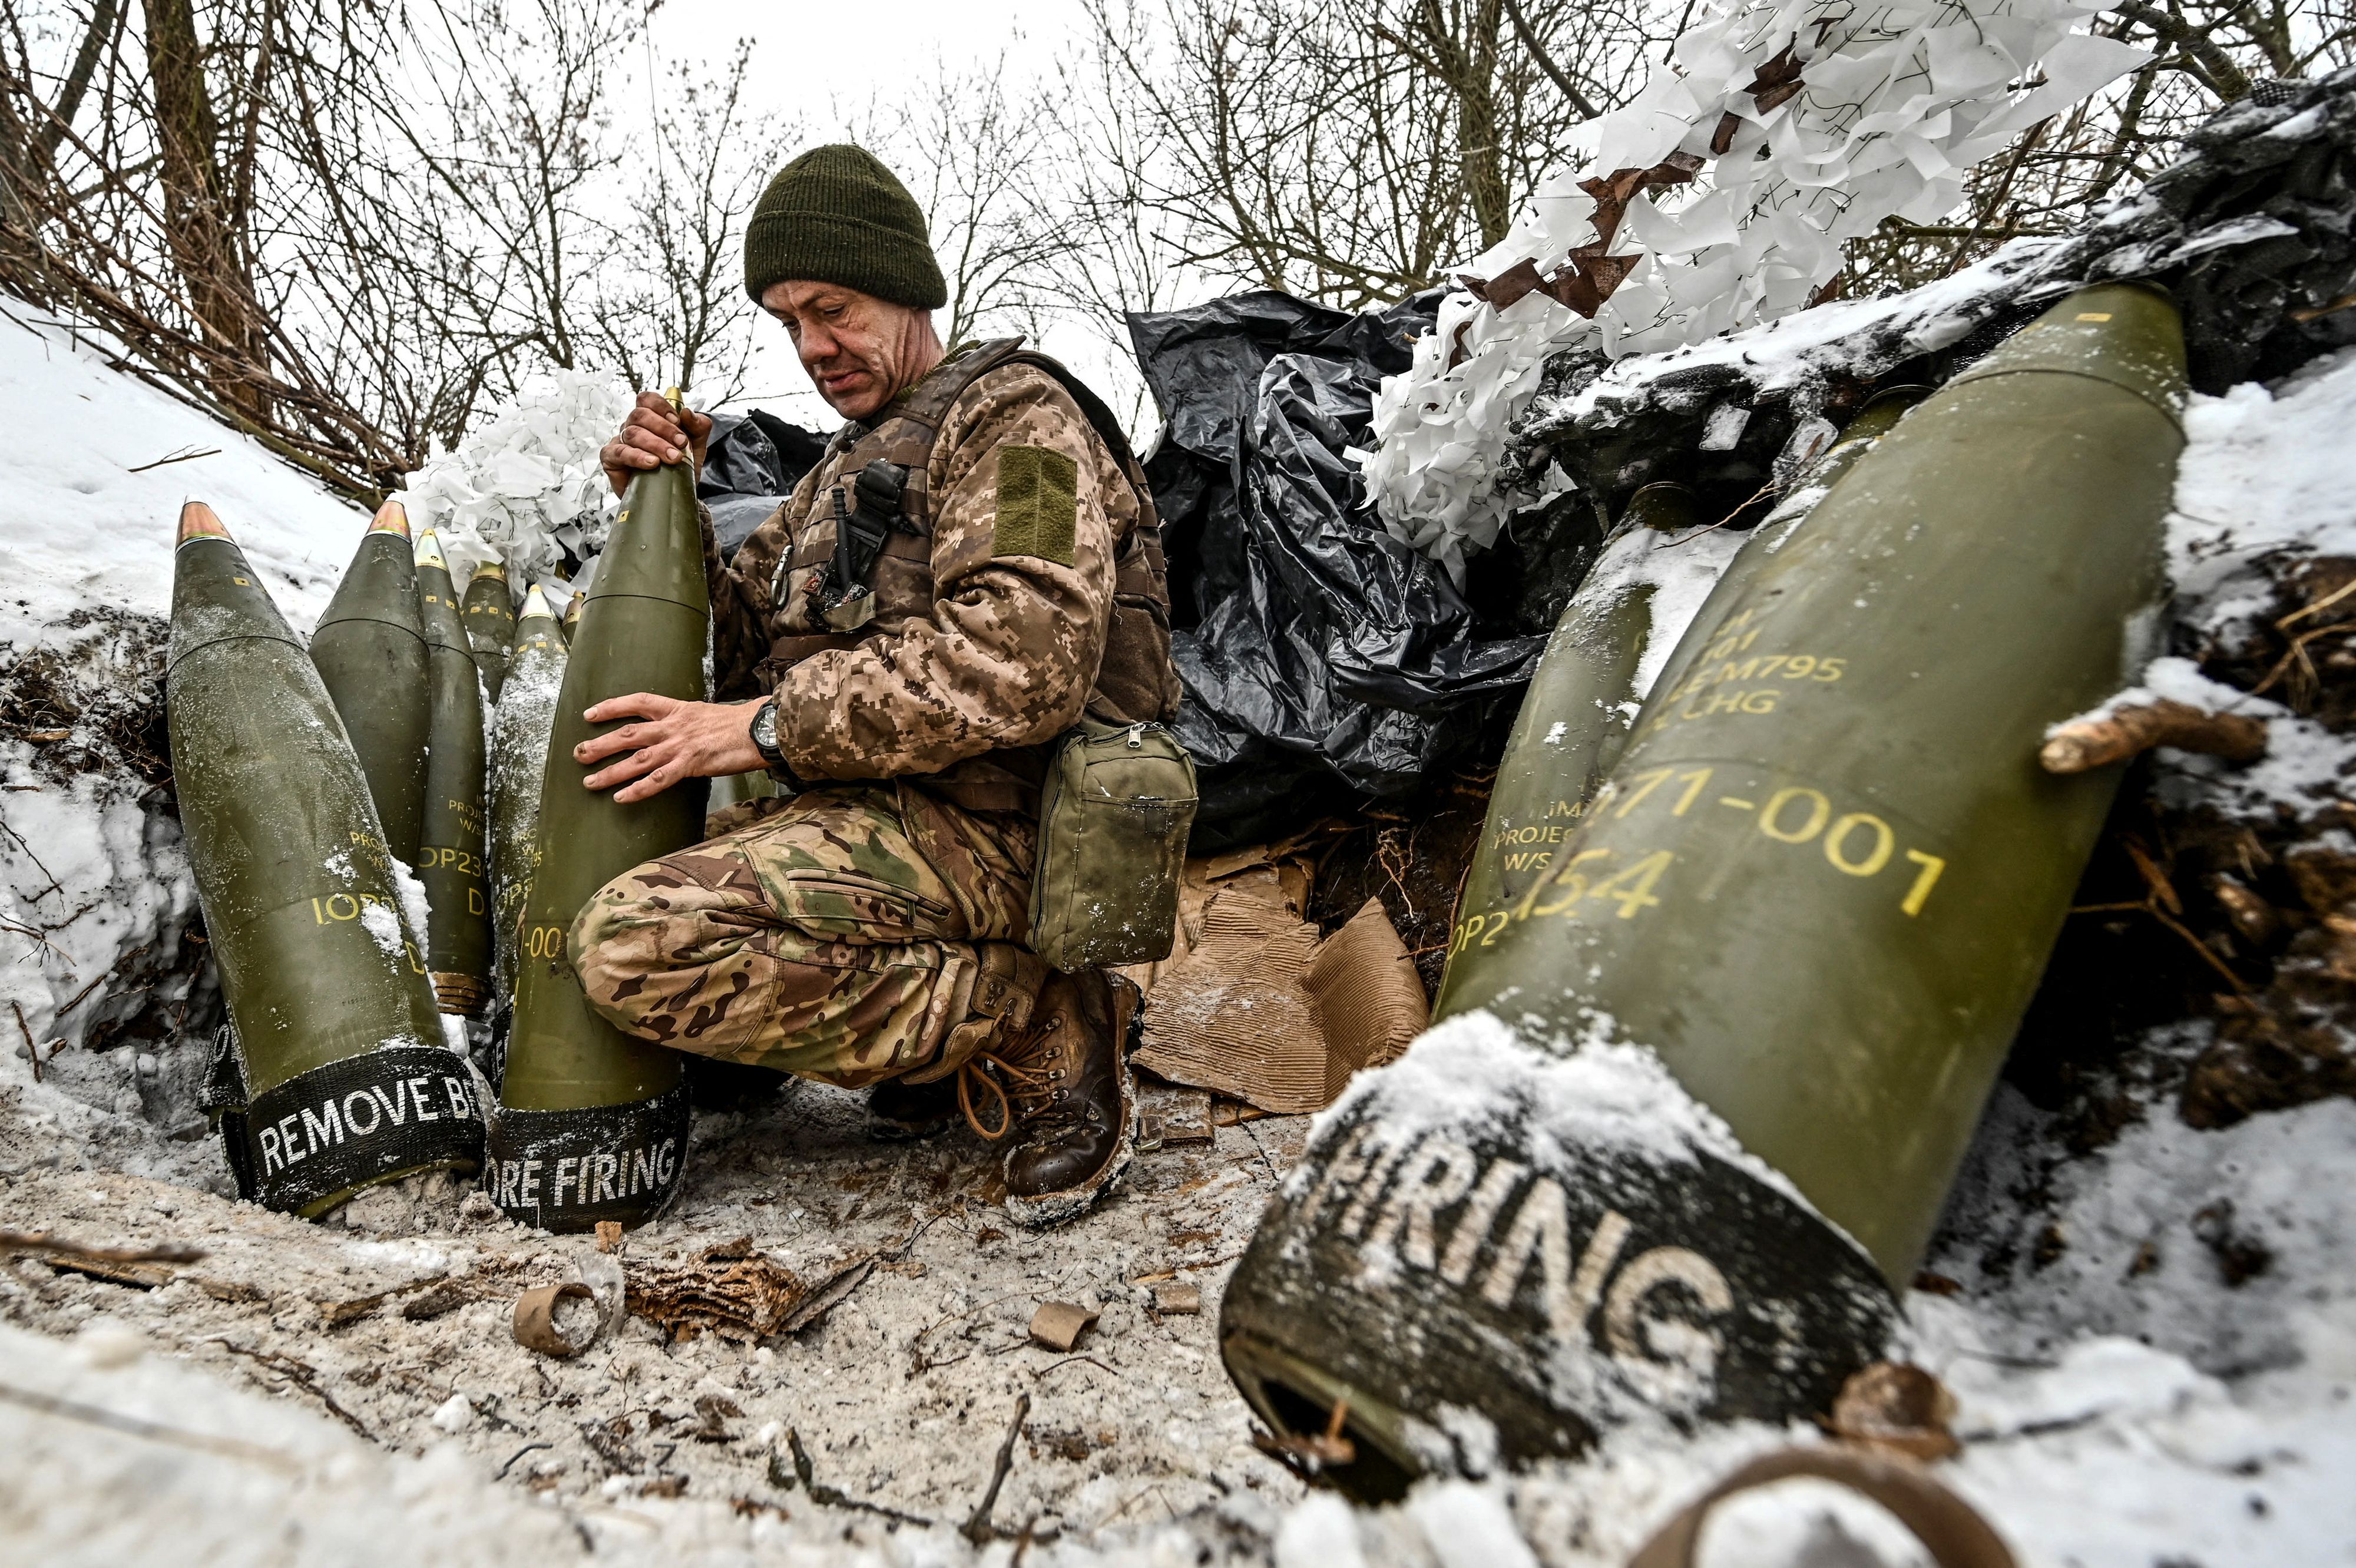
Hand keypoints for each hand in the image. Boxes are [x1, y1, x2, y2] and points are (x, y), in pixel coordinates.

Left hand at [574, 693, 763, 803]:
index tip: (590, 714)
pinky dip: (638, 789)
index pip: (638, 701)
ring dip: (610, 771)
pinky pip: (658, 780)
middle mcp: (673, 726)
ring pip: (637, 759)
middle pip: (628, 733)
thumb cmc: (739, 724)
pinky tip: (621, 798)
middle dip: (600, 743)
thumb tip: (677, 730)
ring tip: (589, 781)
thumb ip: (687, 721)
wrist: (760, 730)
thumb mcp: (706, 714)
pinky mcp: (690, 765)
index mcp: (678, 709)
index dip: (612, 706)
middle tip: (578, 753)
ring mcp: (680, 745)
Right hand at [599, 392, 713, 497]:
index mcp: (650, 418)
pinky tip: (651, 463)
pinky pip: (619, 453)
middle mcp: (632, 426)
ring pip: (632, 433)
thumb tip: (687, 412)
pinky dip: (637, 457)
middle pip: (640, 415)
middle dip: (663, 428)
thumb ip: (699, 427)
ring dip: (655, 444)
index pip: (647, 399)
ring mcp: (620, 442)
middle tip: (681, 444)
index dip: (661, 406)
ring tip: (673, 458)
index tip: (677, 421)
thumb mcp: (696, 445)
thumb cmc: (680, 467)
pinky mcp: (611, 459)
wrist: (674, 496)